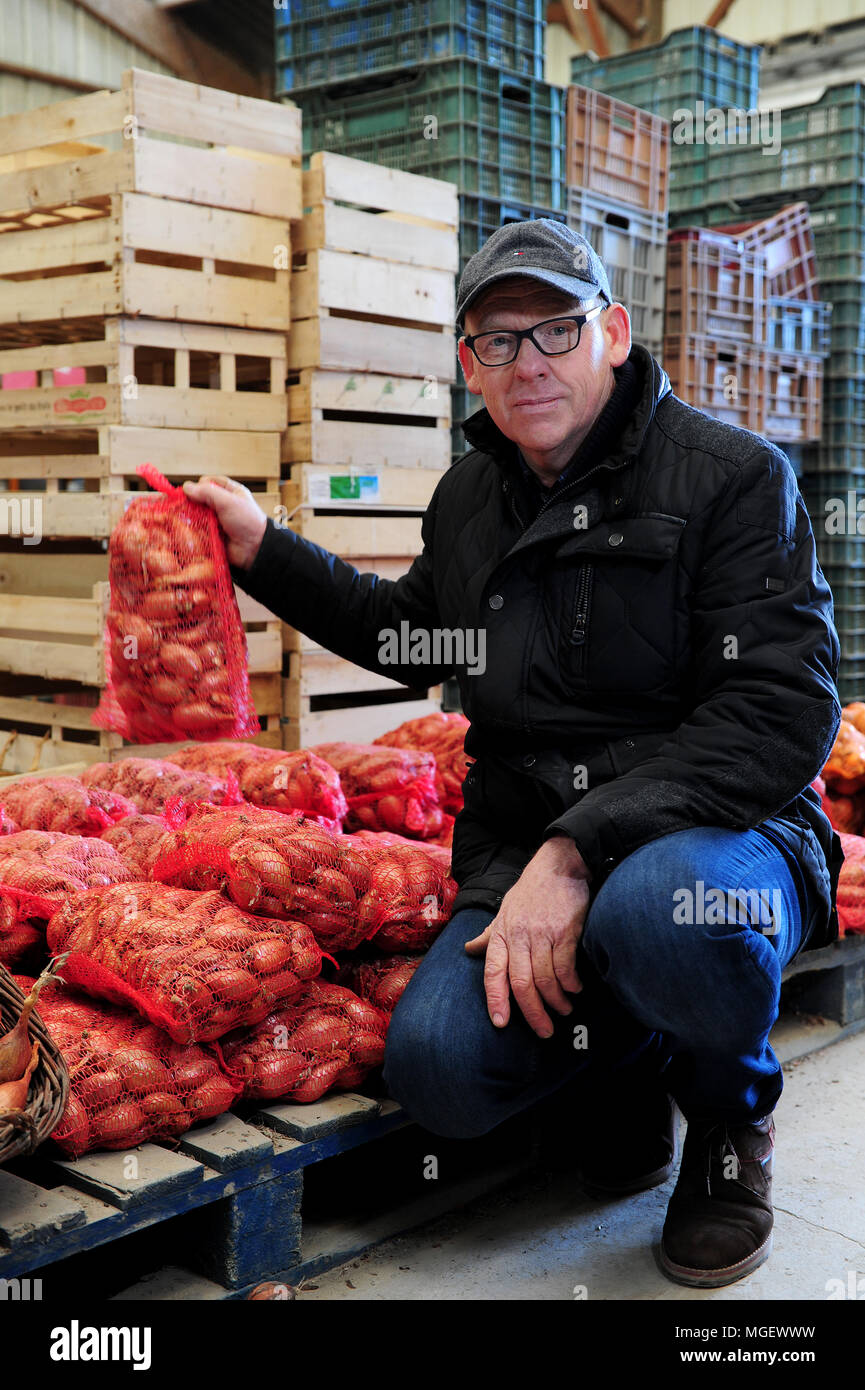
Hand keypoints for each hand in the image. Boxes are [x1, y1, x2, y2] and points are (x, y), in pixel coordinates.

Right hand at [182, 475, 267, 570]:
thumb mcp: (229, 501)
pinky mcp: (212, 534)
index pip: (210, 483)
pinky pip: (198, 530)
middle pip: (200, 500)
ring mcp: (217, 521)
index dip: (199, 485)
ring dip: (190, 517)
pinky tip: (186, 531)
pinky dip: (192, 530)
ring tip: (183, 519)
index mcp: (231, 492)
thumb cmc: (248, 521)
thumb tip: (186, 487)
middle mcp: (223, 505)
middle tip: (182, 506)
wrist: (255, 549)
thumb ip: (208, 492)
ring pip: (197, 515)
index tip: (189, 490)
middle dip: (191, 503)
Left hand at [464, 835, 591, 1038]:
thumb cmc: (531, 890)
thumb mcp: (504, 911)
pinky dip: (571, 983)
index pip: (493, 973)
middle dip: (532, 1013)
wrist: (560, 865)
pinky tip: (575, 988)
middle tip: (544, 1031)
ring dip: (556, 1001)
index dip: (495, 1000)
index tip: (500, 1023)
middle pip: (520, 983)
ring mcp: (541, 934)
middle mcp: (518, 936)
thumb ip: (489, 935)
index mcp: (501, 934)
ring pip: (545, 979)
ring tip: (564, 1010)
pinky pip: (565, 967)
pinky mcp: (565, 931)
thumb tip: (468, 950)